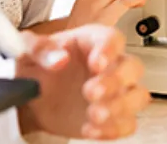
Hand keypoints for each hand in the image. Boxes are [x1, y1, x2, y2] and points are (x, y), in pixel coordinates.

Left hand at [16, 25, 149, 139]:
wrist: (34, 98)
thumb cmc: (36, 68)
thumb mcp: (28, 51)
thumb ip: (41, 49)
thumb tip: (59, 58)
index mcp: (92, 41)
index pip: (112, 39)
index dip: (108, 50)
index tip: (96, 64)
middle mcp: (110, 64)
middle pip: (132, 67)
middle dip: (115, 81)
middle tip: (90, 92)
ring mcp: (115, 91)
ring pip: (138, 96)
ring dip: (120, 106)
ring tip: (93, 115)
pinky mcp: (113, 116)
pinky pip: (127, 123)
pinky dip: (113, 129)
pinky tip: (90, 128)